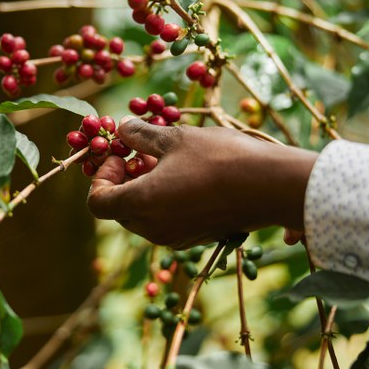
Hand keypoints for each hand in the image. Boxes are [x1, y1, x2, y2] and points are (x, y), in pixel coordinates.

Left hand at [87, 119, 317, 248]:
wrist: (271, 186)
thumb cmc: (219, 158)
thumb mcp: (175, 138)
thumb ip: (141, 136)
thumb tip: (122, 129)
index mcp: (141, 204)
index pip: (97, 201)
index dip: (101, 176)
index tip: (122, 155)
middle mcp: (153, 229)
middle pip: (118, 210)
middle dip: (123, 181)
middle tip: (142, 154)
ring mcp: (176, 238)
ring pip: (143, 217)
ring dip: (144, 190)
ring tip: (167, 162)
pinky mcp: (196, 238)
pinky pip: (166, 223)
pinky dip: (164, 202)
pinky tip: (187, 177)